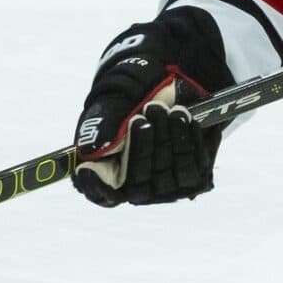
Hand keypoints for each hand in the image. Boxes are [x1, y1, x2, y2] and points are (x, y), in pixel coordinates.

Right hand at [73, 10, 229, 206]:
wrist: (164, 90)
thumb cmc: (127, 102)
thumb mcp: (110, 103)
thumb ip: (100, 124)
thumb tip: (89, 149)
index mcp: (108, 175)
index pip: (99, 193)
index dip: (94, 185)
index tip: (87, 169)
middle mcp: (136, 188)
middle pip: (138, 183)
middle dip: (143, 147)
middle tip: (147, 113)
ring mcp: (165, 188)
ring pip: (167, 176)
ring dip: (169, 141)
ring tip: (168, 110)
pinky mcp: (192, 179)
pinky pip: (194, 166)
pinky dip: (189, 140)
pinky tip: (185, 117)